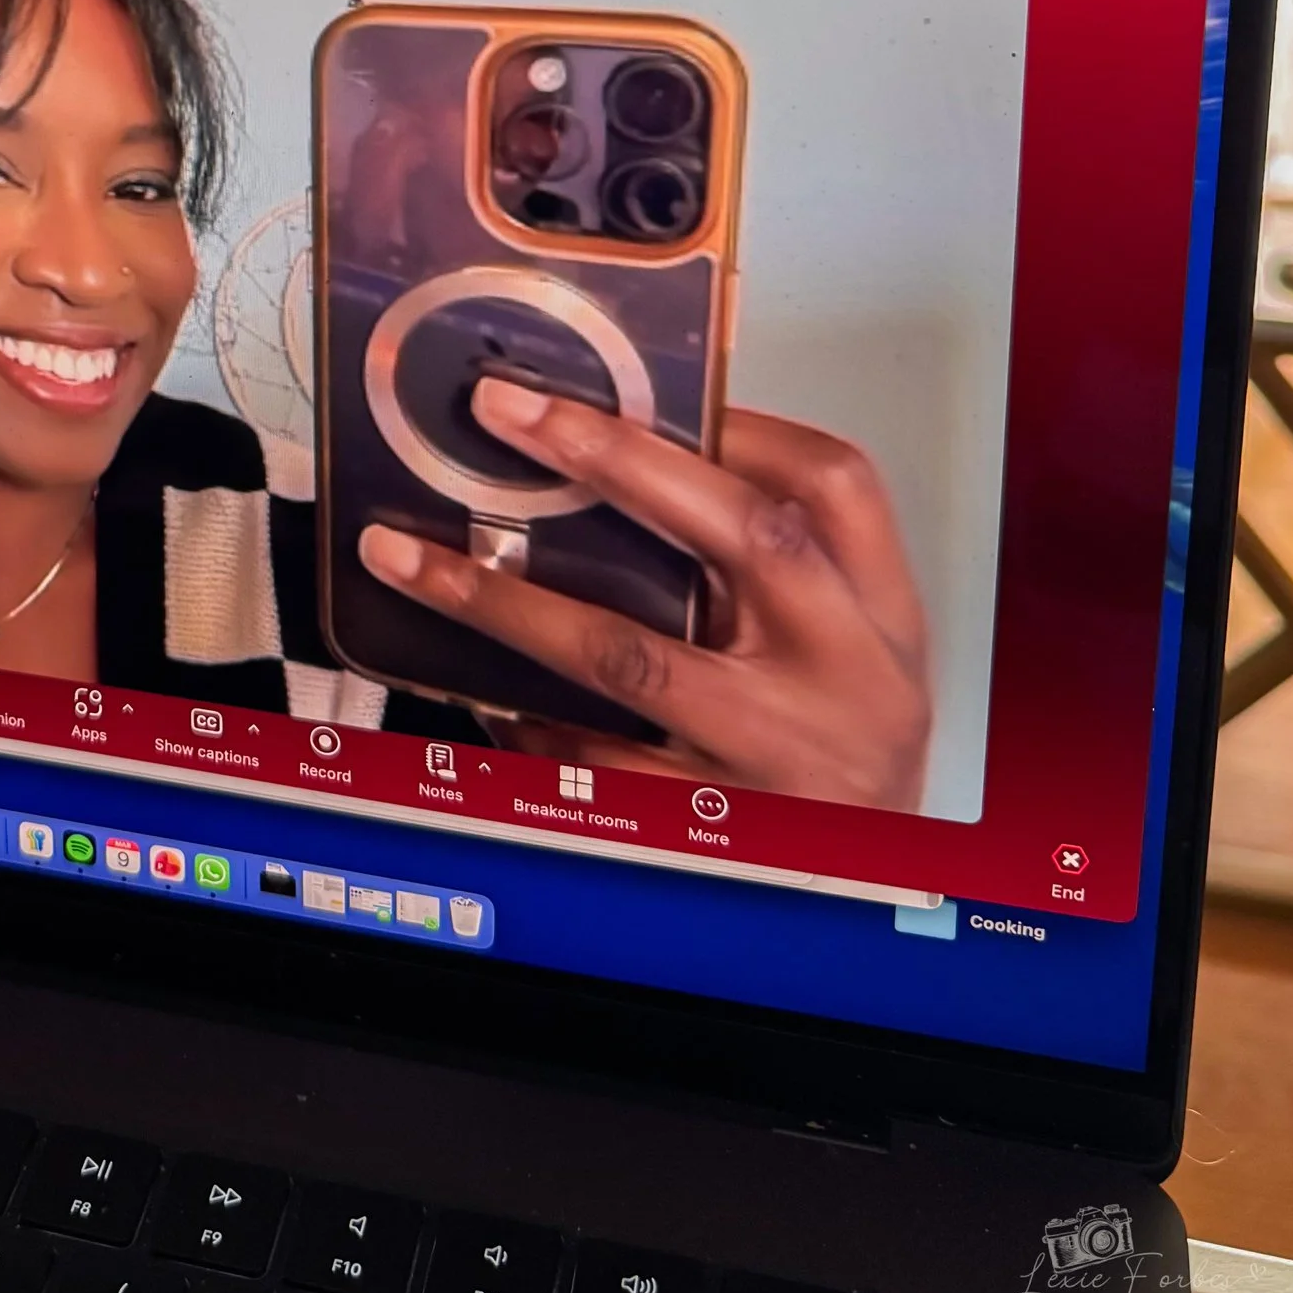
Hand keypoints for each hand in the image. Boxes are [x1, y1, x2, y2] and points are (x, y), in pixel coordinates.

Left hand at [358, 376, 930, 807]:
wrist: (865, 914)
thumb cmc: (845, 760)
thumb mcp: (848, 655)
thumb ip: (773, 571)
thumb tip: (622, 458)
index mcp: (880, 618)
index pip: (834, 484)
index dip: (739, 422)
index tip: (636, 379)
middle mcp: (844, 677)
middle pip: (742, 537)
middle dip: (614, 458)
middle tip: (506, 409)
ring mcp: (775, 757)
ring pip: (629, 658)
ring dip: (506, 601)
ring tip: (411, 557)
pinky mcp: (704, 827)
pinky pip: (591, 759)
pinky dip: (522, 715)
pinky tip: (469, 681)